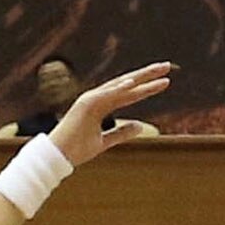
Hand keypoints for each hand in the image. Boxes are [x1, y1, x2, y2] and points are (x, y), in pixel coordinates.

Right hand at [51, 62, 172, 164]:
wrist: (57, 157)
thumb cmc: (77, 150)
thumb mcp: (105, 142)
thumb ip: (122, 133)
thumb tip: (140, 125)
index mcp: (101, 106)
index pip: (129, 94)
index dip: (147, 87)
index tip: (165, 81)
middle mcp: (97, 99)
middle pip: (127, 84)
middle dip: (147, 75)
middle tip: (167, 66)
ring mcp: (90, 99)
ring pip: (120, 86)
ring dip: (139, 78)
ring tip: (158, 71)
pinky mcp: (85, 105)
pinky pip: (105, 95)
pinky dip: (118, 89)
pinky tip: (133, 84)